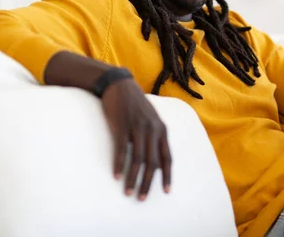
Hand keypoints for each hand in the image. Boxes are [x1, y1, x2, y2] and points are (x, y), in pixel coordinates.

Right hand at [101, 77, 171, 200]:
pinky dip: (119, 164)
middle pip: (153, 162)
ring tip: (129, 192)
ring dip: (133, 178)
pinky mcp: (121, 126)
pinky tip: (116, 176)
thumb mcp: (151, 118)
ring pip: (138, 159)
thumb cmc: (135, 103)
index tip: (166, 191)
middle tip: (143, 198)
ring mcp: (137, 127)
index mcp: (161, 129)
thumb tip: (157, 158)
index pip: (167, 157)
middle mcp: (152, 130)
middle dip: (148, 183)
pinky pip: (121, 149)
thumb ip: (156, 136)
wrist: (119, 85)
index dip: (167, 175)